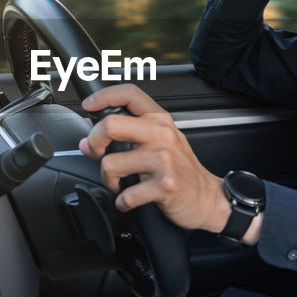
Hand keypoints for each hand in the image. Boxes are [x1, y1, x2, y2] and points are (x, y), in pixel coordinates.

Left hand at [79, 84, 230, 234]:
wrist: (207, 198)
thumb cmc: (181, 171)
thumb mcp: (160, 143)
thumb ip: (128, 136)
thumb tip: (89, 143)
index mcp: (160, 121)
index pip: (130, 94)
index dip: (104, 96)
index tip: (89, 105)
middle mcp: (162, 135)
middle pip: (111, 125)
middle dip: (94, 142)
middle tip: (97, 154)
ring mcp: (165, 160)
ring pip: (111, 164)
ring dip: (108, 180)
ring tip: (119, 183)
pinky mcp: (165, 185)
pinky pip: (126, 195)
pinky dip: (122, 202)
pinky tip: (129, 200)